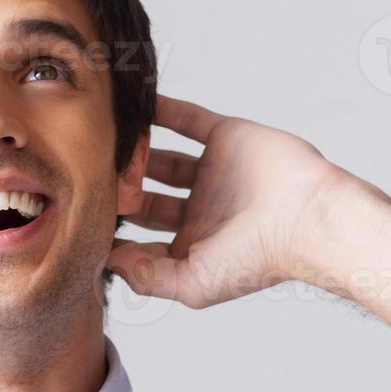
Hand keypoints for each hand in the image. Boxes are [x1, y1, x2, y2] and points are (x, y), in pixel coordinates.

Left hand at [108, 95, 358, 308]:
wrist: (306, 217)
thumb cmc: (258, 259)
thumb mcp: (192, 284)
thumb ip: (147, 277)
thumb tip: (110, 260)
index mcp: (193, 245)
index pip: (142, 237)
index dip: (115, 230)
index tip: (85, 219)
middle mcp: (200, 209)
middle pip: (146, 196)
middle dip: (119, 190)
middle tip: (91, 180)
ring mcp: (212, 172)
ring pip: (161, 159)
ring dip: (135, 154)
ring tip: (105, 147)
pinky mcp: (225, 139)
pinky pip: (186, 120)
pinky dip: (161, 111)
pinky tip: (132, 107)